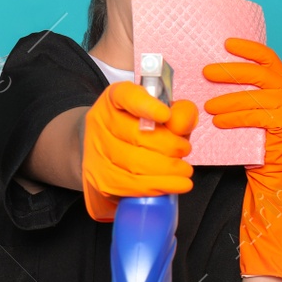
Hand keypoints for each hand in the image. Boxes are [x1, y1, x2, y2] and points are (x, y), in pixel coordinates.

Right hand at [81, 80, 198, 221]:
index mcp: (115, 98)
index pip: (126, 96)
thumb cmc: (142, 131)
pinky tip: (176, 185)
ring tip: (185, 170)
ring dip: (167, 169)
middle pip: (136, 135)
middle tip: (185, 149)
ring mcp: (96, 151)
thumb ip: (180, 113)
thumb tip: (181, 123)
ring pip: (134, 163)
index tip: (165, 114)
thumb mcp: (164, 115)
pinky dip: (158, 186)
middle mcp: (100, 121)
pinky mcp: (100, 179)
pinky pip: (131, 185)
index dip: (146, 105)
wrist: (110, 155)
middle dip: (169, 146)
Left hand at [203, 38, 281, 280]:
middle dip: (231, 71)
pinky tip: (219, 122)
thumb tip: (211, 72)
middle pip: (259, 74)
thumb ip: (242, 90)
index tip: (227, 43)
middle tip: (207, 73)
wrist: (272, 170)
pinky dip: (234, 118)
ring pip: (254, 97)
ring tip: (208, 106)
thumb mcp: (251, 107)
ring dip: (228, 100)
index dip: (248, 48)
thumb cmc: (256, 137)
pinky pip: (255, 117)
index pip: (268, 58)